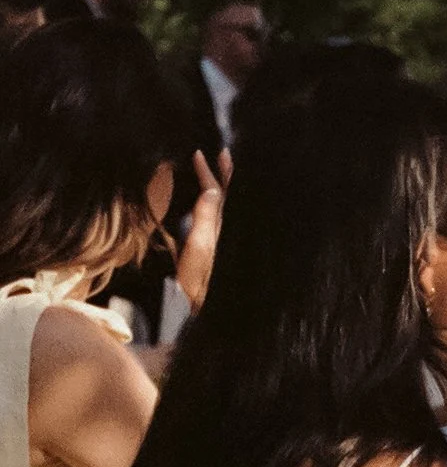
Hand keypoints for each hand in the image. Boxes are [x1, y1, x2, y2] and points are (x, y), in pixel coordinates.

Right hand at [175, 149, 230, 310]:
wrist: (210, 312)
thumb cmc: (202, 285)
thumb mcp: (199, 250)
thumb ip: (205, 219)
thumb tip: (210, 190)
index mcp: (221, 227)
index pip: (216, 192)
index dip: (208, 172)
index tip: (200, 154)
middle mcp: (226, 231)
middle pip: (228, 196)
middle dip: (225, 174)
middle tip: (223, 154)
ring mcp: (225, 240)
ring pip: (227, 207)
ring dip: (224, 188)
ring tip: (222, 170)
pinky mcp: (220, 250)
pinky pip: (222, 219)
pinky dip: (220, 205)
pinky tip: (216, 202)